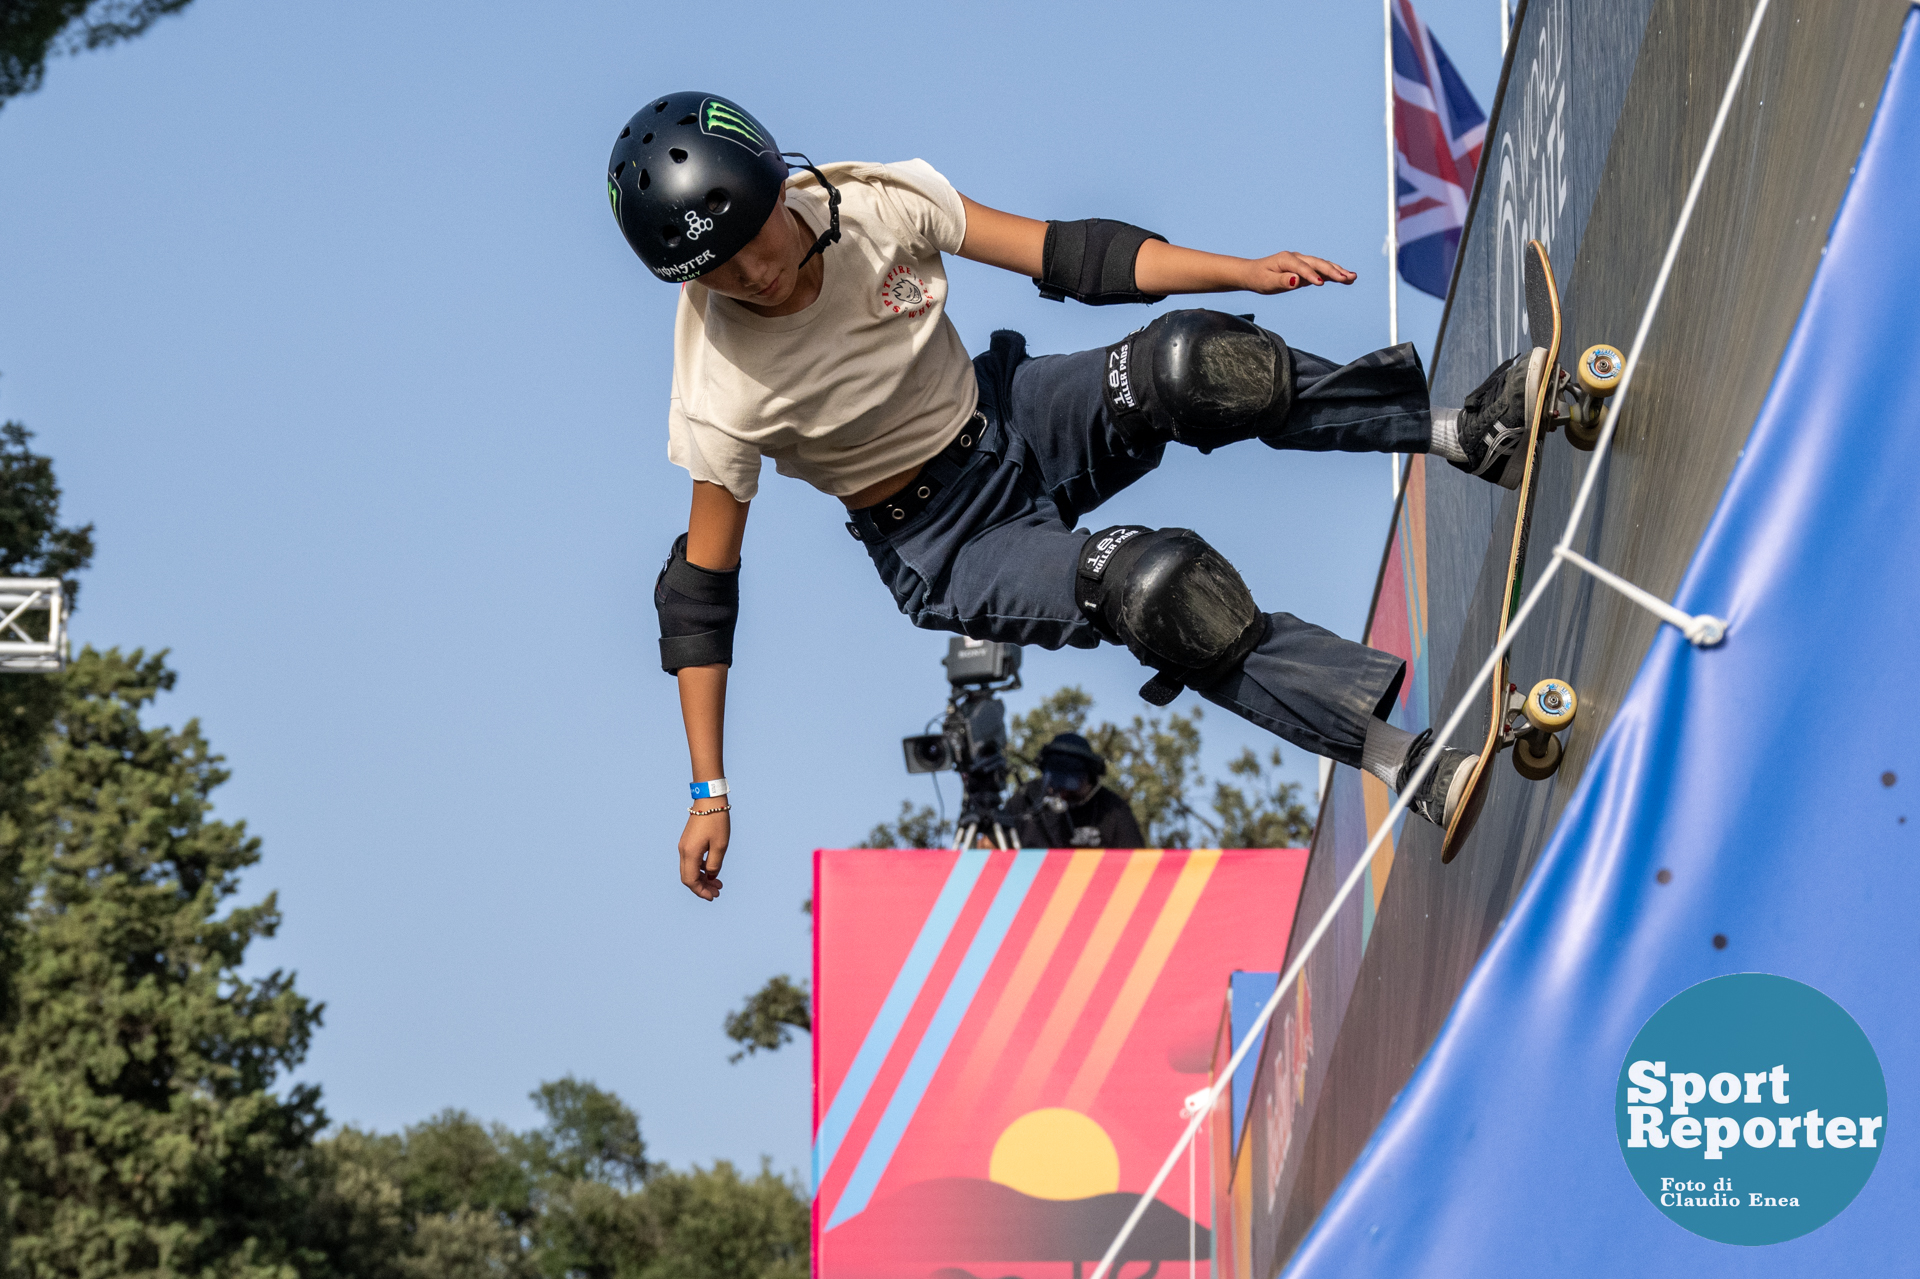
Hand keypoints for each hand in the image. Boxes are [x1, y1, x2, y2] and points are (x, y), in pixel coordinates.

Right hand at [679, 808, 729, 899]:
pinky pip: (691, 861)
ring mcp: (684, 846)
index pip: (690, 880)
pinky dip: (700, 869)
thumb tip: (710, 876)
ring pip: (689, 870)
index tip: (712, 896)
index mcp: (690, 853)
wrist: (709, 800)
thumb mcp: (720, 845)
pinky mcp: (687, 842)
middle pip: (688, 877)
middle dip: (701, 887)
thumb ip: (714, 864)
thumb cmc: (716, 821)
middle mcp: (683, 851)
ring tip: (717, 883)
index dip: (700, 891)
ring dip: (701, 879)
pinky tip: (712, 870)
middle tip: (717, 892)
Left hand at [1241, 252, 1356, 293]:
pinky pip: (1321, 270)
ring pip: (1323, 265)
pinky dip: (1333, 274)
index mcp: (1287, 259)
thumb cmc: (1259, 278)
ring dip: (1338, 271)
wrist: (1253, 273)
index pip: (1302, 268)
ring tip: (1353, 277)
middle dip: (1333, 271)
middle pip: (1318, 264)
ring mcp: (1303, 262)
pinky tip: (1346, 278)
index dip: (1311, 276)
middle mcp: (1297, 258)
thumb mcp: (1267, 282)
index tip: (1321, 283)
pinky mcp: (1306, 269)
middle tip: (1348, 278)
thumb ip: (1282, 281)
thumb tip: (1296, 280)